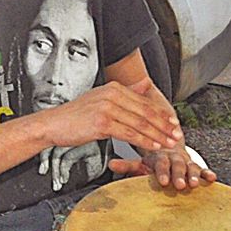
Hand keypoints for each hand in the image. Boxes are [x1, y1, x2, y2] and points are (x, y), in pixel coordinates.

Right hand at [42, 77, 181, 152]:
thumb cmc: (76, 116)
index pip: (144, 101)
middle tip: (177, 134)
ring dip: (157, 135)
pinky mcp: (102, 122)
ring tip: (169, 143)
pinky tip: (153, 146)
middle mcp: (112, 94)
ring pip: (140, 123)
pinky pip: (129, 133)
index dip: (161, 113)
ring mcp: (107, 107)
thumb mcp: (101, 99)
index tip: (174, 123)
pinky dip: (144, 140)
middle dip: (164, 125)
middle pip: (145, 111)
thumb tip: (145, 84)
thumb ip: (125, 93)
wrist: (53, 124)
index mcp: (114, 88)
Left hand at [111, 144, 216, 189]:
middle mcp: (174, 157)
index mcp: (159, 156)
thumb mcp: (140, 163)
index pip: (161, 163)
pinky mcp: (196, 167)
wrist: (170, 149)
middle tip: (180, 185)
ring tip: (194, 184)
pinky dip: (207, 173)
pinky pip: (203, 169)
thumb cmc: (154, 161)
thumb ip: (128, 165)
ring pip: (191, 167)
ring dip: (194, 175)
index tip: (163, 181)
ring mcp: (186, 162)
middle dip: (179, 175)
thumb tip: (110, 164)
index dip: (163, 172)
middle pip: (177, 165)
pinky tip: (212, 178)